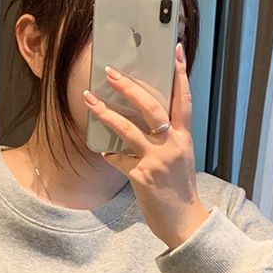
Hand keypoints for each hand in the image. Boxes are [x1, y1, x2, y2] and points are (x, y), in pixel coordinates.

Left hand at [82, 42, 209, 249]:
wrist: (184, 223)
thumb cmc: (179, 190)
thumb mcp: (180, 159)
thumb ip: (168, 139)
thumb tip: (145, 121)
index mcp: (184, 138)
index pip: (184, 99)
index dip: (180, 74)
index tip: (175, 50)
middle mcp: (173, 145)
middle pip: (151, 107)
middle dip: (129, 87)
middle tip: (111, 72)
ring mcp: (157, 160)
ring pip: (127, 128)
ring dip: (105, 111)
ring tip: (88, 98)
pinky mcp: (141, 177)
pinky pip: (117, 159)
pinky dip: (108, 153)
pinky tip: (99, 148)